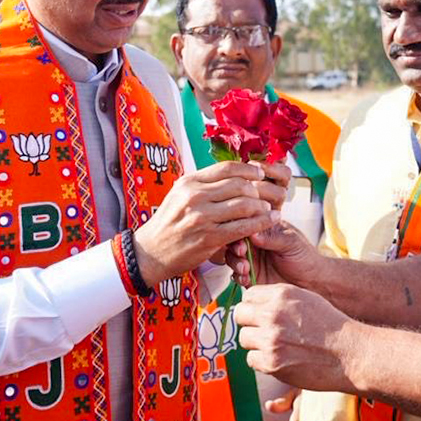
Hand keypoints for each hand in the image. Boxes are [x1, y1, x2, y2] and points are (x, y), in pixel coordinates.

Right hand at [133, 161, 284, 285]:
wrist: (149, 253)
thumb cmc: (168, 224)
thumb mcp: (180, 196)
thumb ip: (203, 185)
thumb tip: (231, 173)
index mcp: (189, 182)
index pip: (226, 168)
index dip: (248, 169)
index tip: (260, 172)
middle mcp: (194, 196)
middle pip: (239, 184)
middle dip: (259, 188)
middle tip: (269, 193)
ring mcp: (201, 217)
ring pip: (244, 205)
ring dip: (262, 206)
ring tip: (270, 208)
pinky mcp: (208, 238)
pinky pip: (242, 228)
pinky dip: (260, 224)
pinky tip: (269, 222)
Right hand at [226, 220, 323, 287]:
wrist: (312, 282)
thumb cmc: (305, 257)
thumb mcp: (292, 243)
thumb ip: (273, 237)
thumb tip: (253, 233)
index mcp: (265, 229)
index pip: (246, 224)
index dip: (241, 229)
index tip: (243, 238)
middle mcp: (255, 243)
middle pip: (234, 240)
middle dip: (235, 247)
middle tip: (242, 253)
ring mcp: (252, 260)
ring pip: (232, 257)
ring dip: (235, 262)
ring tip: (245, 268)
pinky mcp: (251, 276)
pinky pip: (237, 275)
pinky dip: (238, 276)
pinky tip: (246, 278)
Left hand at [234, 284, 361, 391]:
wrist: (348, 354)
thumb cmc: (330, 326)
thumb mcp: (305, 299)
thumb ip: (278, 299)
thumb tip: (253, 303)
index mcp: (282, 294)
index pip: (248, 296)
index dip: (254, 306)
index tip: (261, 314)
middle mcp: (273, 315)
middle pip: (240, 315)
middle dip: (250, 323)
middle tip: (265, 331)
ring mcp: (271, 340)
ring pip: (244, 338)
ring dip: (256, 343)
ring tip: (277, 345)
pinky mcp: (271, 363)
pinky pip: (251, 359)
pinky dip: (263, 361)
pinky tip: (280, 358)